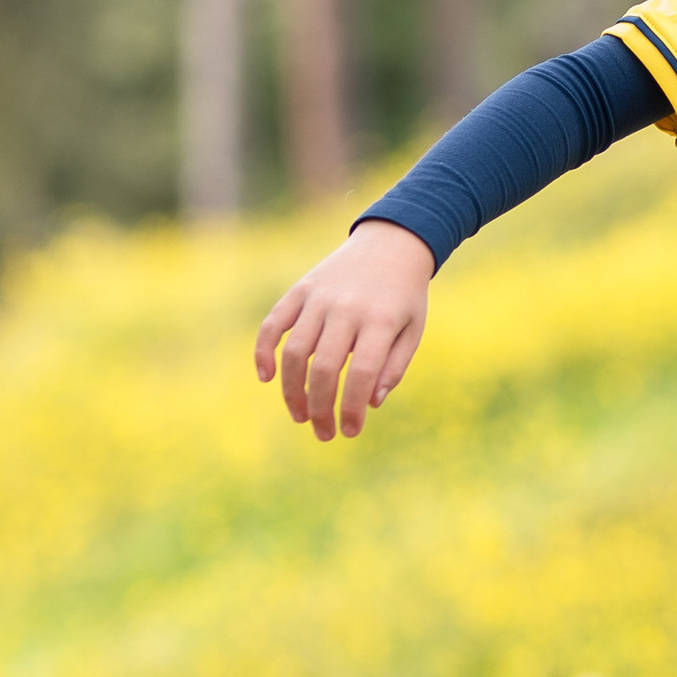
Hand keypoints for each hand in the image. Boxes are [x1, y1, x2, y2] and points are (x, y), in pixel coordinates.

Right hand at [254, 219, 434, 442]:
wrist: (392, 242)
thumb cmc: (404, 295)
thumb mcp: (413, 329)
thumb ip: (393, 367)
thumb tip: (370, 404)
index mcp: (381, 320)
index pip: (362, 374)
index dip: (352, 409)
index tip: (349, 432)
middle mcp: (347, 308)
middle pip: (324, 368)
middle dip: (321, 408)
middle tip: (323, 433)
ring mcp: (320, 297)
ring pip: (294, 351)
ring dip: (292, 390)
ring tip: (300, 415)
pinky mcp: (300, 290)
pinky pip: (273, 324)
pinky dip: (263, 351)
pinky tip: (267, 377)